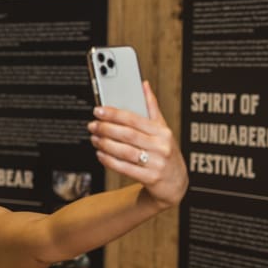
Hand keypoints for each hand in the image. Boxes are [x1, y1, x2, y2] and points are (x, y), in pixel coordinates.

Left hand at [89, 81, 187, 208]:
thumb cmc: (165, 152)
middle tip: (92, 125)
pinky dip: (110, 161)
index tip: (99, 110)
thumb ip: (152, 107)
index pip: (134, 119)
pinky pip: (125, 168)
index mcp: (162, 132)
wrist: (175, 183)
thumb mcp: (163, 129)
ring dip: (105, 144)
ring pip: (125, 151)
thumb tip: (143, 85)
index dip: (114, 114)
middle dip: (106, 129)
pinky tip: (101, 154)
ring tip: (95, 139)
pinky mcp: (150, 178)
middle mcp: (160, 146)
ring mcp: (156, 163)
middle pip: (128, 135)